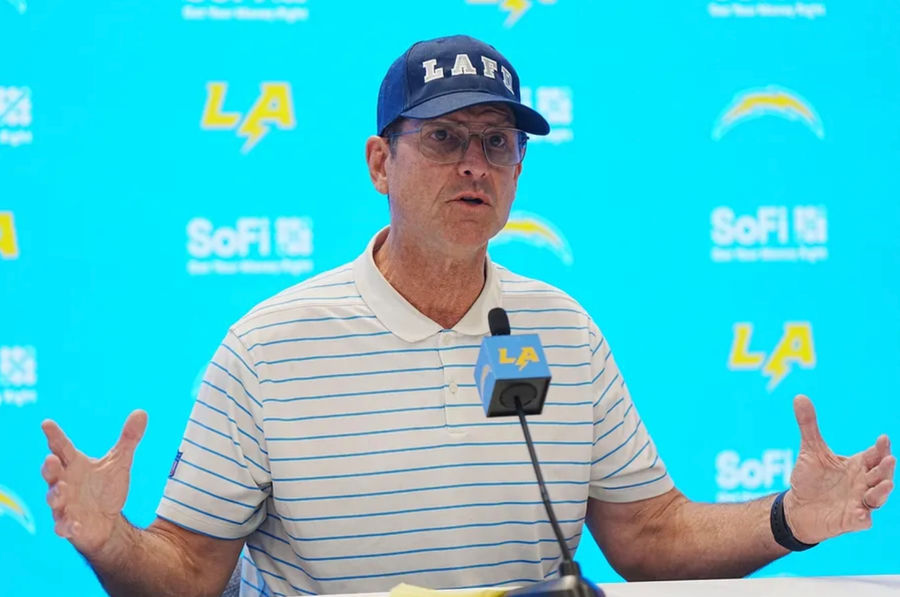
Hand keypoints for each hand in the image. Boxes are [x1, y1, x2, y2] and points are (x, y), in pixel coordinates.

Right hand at [40, 410, 147, 556]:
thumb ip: (128, 439)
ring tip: (63, 489)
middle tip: (51, 459)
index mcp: (74, 465)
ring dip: (56, 494)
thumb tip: (142, 411)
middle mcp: (65, 483)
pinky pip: (63, 527)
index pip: (62, 448)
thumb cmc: (105, 489)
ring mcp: (64, 506)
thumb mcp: (119, 462)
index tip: (46, 423)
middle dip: (50, 467)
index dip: (54, 436)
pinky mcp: (69, 526)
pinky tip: (74, 526)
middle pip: (52, 473)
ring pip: (54, 499)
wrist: (106, 521)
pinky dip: (67, 527)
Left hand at [784, 395, 894, 543]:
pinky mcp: (850, 520)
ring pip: (877, 497)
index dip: (880, 448)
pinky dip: (863, 517)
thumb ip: (808, 425)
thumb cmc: (810, 479)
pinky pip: (861, 520)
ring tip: (886, 483)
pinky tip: (862, 515)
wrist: (797, 507)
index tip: (883, 438)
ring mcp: (858, 502)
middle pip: (880, 474)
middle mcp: (862, 483)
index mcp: (857, 465)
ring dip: (882, 491)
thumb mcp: (810, 450)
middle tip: (889, 458)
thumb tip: (799, 396)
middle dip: (886, 467)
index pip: (874, 454)